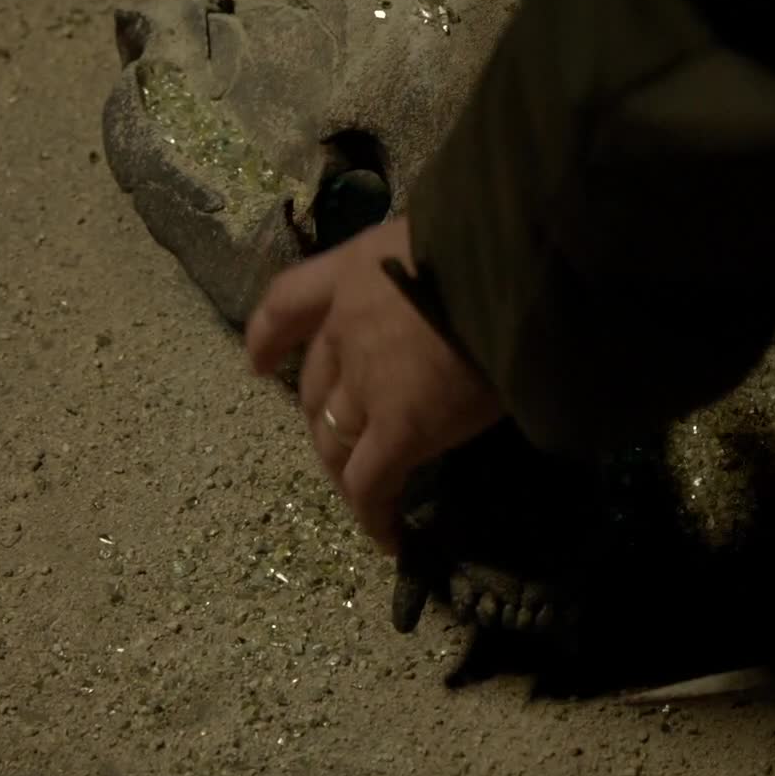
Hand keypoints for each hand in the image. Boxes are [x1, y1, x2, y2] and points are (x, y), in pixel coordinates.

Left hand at [245, 216, 502, 553]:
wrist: (514, 267)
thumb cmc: (495, 240)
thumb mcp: (446, 238)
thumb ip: (431, 269)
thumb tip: (455, 294)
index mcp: (354, 272)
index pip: (290, 303)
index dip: (270, 338)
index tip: (259, 364)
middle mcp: (347, 329)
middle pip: (316, 388)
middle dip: (324, 420)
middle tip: (348, 447)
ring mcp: (368, 384)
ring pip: (335, 441)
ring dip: (346, 472)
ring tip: (368, 497)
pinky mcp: (399, 430)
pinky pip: (373, 485)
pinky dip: (375, 516)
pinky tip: (391, 537)